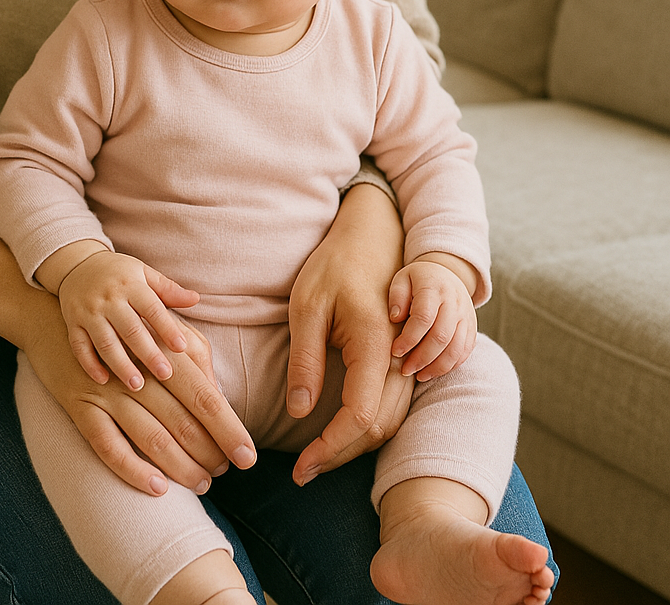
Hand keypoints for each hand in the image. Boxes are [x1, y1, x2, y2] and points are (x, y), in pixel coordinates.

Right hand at [23, 290, 256, 496]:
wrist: (49, 318)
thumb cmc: (117, 325)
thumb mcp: (158, 326)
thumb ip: (193, 354)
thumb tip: (219, 390)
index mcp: (160, 348)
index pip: (204, 395)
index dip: (229, 428)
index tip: (249, 456)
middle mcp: (136, 370)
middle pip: (182, 420)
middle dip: (209, 452)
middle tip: (226, 472)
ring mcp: (106, 390)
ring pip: (151, 437)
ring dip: (180, 466)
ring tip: (201, 484)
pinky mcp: (80, 405)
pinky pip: (107, 445)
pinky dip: (133, 469)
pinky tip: (157, 488)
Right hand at [57, 249, 201, 389]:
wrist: (77, 265)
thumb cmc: (119, 274)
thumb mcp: (143, 273)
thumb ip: (168, 289)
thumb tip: (196, 299)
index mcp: (130, 284)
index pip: (152, 308)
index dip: (167, 328)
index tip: (182, 348)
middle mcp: (109, 298)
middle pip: (130, 329)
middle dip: (148, 353)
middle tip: (165, 374)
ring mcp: (88, 311)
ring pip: (105, 342)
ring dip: (121, 365)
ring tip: (137, 386)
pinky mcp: (72, 323)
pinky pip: (79, 346)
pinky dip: (90, 364)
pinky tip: (103, 381)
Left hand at [286, 182, 413, 483]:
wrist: (372, 236)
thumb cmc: (334, 265)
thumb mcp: (307, 305)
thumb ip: (306, 359)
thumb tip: (300, 411)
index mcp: (375, 342)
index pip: (359, 415)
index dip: (330, 447)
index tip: (302, 467)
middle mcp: (399, 356)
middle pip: (378, 427)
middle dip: (340, 455)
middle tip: (302, 472)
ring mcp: (406, 358)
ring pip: (390, 421)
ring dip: (354, 446)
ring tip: (315, 460)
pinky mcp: (403, 359)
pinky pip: (393, 406)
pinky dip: (368, 429)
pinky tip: (339, 434)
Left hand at [388, 254, 476, 380]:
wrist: (446, 273)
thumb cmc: (417, 280)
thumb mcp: (402, 279)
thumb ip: (397, 296)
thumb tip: (395, 318)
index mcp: (434, 287)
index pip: (424, 317)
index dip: (409, 338)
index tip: (395, 351)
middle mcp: (454, 302)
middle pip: (441, 336)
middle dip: (422, 358)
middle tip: (405, 370)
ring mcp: (466, 316)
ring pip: (456, 348)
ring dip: (436, 367)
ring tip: (418, 375)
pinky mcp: (472, 328)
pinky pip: (465, 352)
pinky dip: (450, 365)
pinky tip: (433, 371)